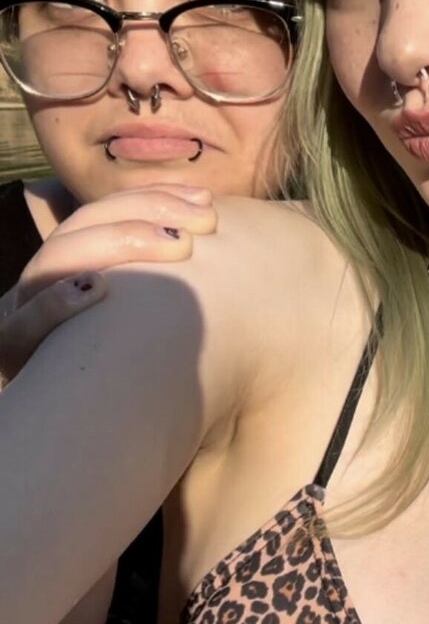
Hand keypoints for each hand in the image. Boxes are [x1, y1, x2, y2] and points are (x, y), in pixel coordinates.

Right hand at [0, 184, 217, 382]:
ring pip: (54, 260)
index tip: (205, 198)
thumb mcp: (138, 316)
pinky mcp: (12, 357)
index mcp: (72, 266)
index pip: (107, 211)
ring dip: (117, 243)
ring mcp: (22, 316)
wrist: (61, 426)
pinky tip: (94, 287)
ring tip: (177, 243)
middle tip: (201, 227)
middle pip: (82, 226)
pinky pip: (20, 328)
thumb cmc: (116, 367)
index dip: (153, 196)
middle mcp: (44, 283)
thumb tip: (213, 235)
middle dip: (145, 214)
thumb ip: (161, 280)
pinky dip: (54, 304)